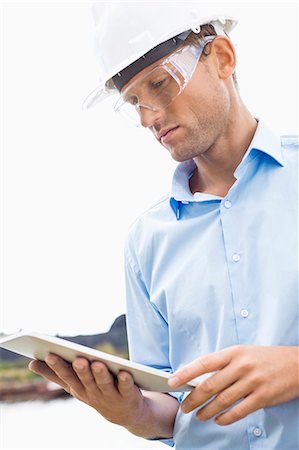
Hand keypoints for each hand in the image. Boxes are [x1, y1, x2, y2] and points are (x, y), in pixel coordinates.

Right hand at [29, 355, 145, 427]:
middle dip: (79, 370)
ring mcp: (110, 395)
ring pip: (104, 383)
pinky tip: (124, 372)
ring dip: (100, 374)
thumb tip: (31, 363)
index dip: (56, 367)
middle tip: (76, 359)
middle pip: (84, 380)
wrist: (125, 413)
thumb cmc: (95, 392)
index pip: (65, 376)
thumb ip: (56, 374)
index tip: (48, 354)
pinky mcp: (128, 395)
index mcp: (78, 388)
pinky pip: (126, 387)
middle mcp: (92, 393)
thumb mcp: (75, 385)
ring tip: (97, 363)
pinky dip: (125, 380)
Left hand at [168, 345, 298, 425]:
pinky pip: (239, 411)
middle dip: (193, 399)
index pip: (204, 363)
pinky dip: (226, 418)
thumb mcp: (243, 353)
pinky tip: (219, 420)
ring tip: (199, 416)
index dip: (186, 373)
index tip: (172, 381)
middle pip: (209, 385)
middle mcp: (241, 366)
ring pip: (222, 401)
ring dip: (207, 411)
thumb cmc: (266, 358)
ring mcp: (252, 382)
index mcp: (234, 352)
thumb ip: (224, 364)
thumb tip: (200, 378)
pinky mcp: (263, 397)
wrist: (297, 364)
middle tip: (184, 408)